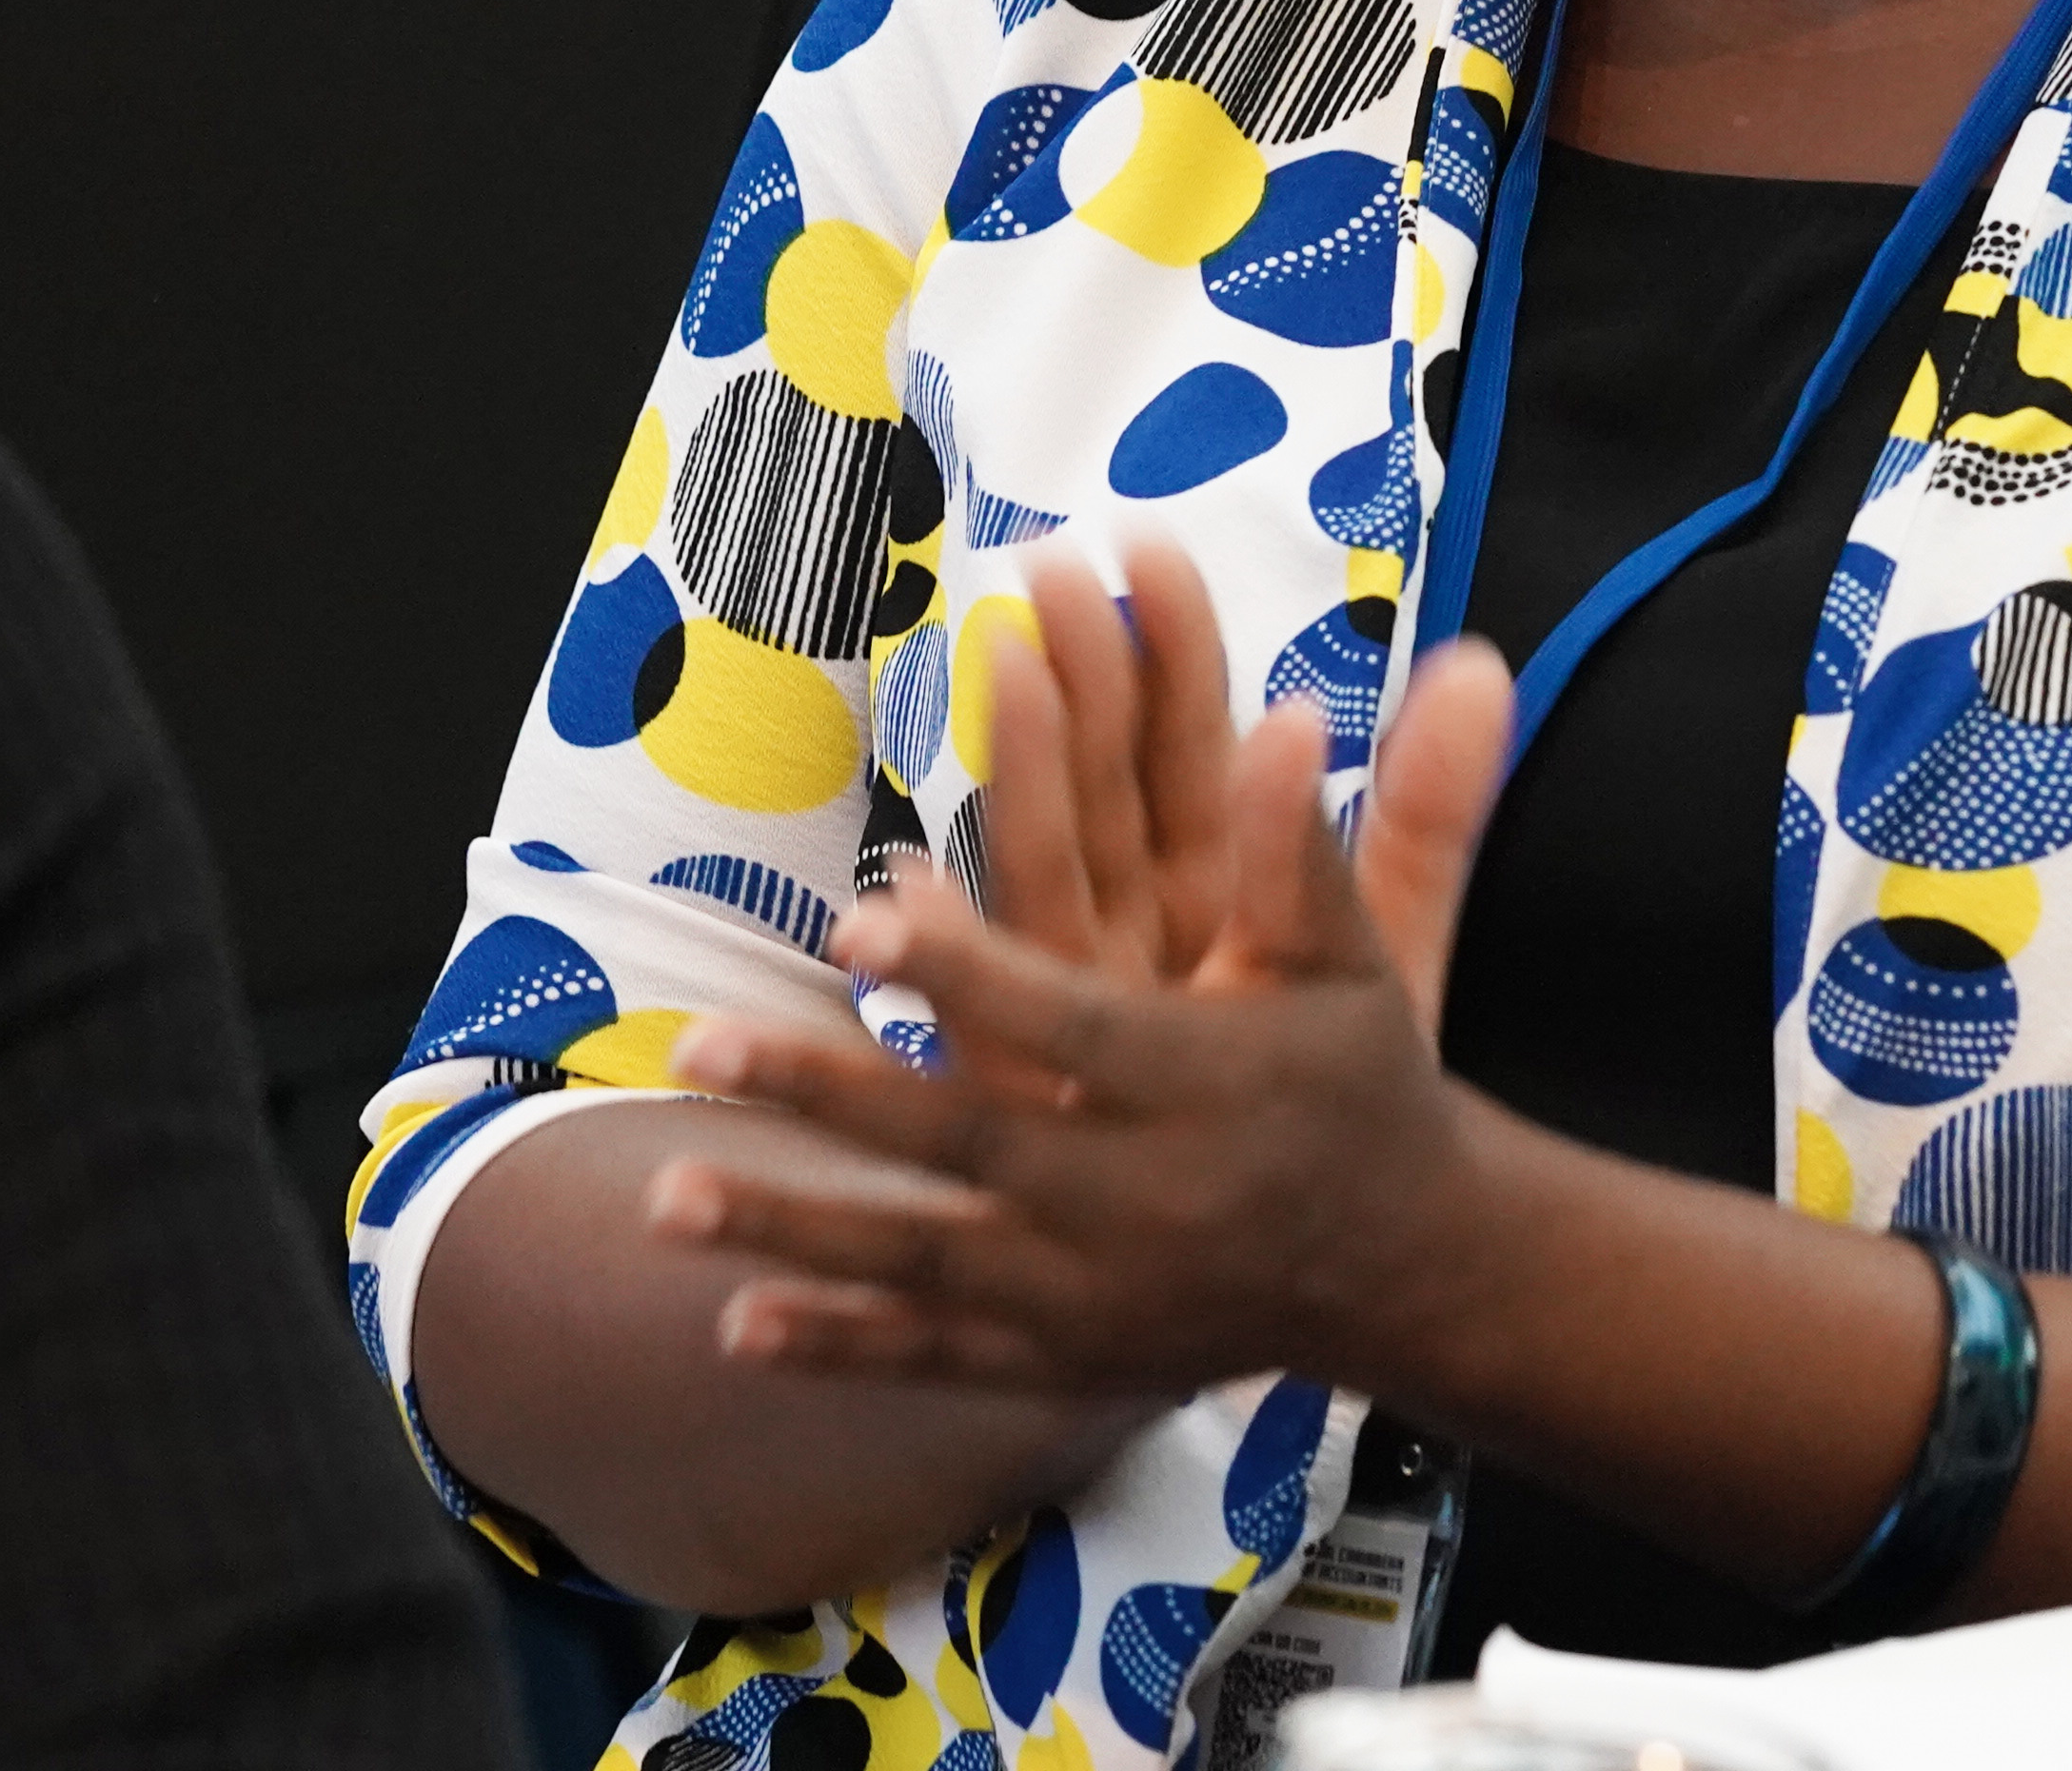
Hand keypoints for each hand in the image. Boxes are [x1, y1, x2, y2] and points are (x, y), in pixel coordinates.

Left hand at [651, 538, 1523, 1396]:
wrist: (1404, 1265)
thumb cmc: (1356, 1082)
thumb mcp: (1345, 960)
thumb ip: (1292, 847)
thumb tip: (1284, 711)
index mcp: (1202, 1083)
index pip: (1066, 1024)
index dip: (964, 972)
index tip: (862, 915)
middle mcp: (1141, 1199)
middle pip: (967, 1144)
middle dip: (829, 1095)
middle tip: (704, 1041)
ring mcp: (1096, 1295)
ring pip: (928, 1262)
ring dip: (795, 1230)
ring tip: (667, 1198)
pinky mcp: (1069, 1358)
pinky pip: (942, 1355)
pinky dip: (842, 1348)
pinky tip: (739, 1328)